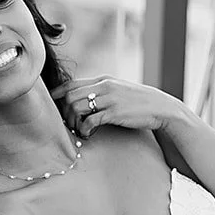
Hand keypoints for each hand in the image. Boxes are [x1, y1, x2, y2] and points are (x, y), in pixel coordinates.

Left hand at [50, 76, 189, 137]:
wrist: (162, 108)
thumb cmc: (138, 102)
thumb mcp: (118, 90)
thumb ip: (101, 91)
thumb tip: (81, 99)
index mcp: (103, 80)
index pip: (71, 84)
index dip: (57, 94)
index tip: (52, 104)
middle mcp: (104, 87)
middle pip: (70, 96)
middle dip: (65, 112)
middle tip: (70, 123)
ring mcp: (109, 99)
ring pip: (76, 108)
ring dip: (73, 122)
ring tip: (80, 130)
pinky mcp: (114, 113)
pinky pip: (89, 121)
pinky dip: (84, 129)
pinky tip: (88, 134)